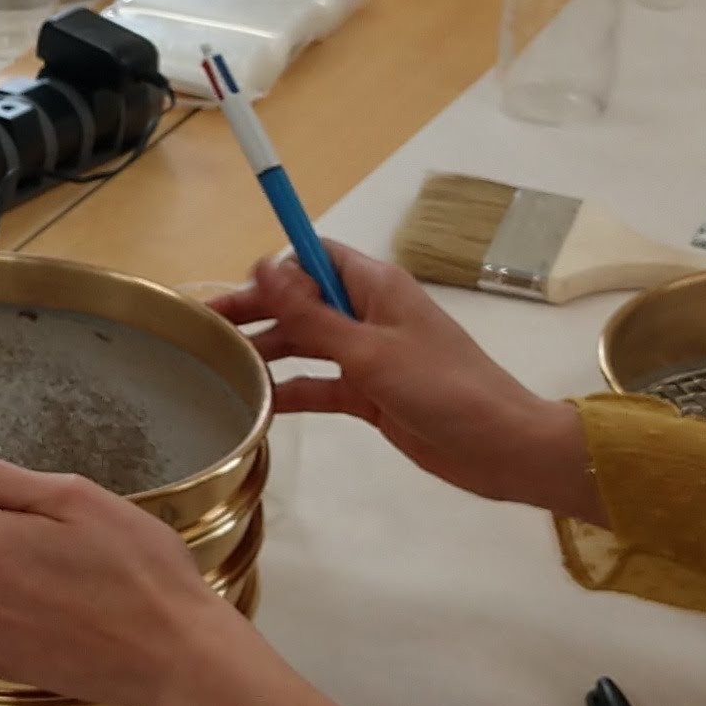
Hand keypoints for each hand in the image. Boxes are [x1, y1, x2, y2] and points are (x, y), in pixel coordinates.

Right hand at [223, 244, 602, 520]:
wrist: (501, 448)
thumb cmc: (442, 388)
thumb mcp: (370, 350)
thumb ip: (311, 314)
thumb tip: (262, 264)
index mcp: (375, 286)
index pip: (312, 257)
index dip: (272, 268)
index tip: (228, 288)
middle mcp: (369, 313)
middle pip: (301, 301)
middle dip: (256, 311)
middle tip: (204, 331)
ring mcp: (369, 355)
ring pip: (306, 343)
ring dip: (268, 352)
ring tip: (218, 367)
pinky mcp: (370, 394)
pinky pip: (319, 384)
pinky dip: (291, 391)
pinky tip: (257, 405)